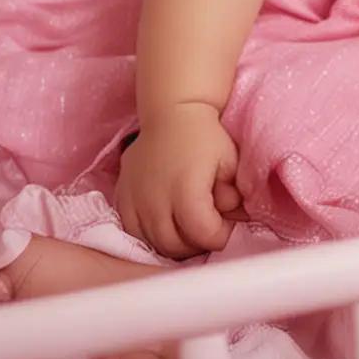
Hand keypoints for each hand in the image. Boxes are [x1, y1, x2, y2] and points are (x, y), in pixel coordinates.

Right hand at [116, 101, 245, 257]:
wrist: (171, 112)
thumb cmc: (205, 135)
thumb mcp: (230, 161)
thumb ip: (234, 195)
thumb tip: (236, 218)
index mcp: (186, 190)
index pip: (203, 234)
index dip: (219, 237)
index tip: (226, 226)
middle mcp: (156, 200)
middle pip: (176, 246)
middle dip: (197, 244)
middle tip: (209, 229)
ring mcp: (135, 200)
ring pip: (153, 243)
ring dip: (174, 244)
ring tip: (189, 229)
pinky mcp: (122, 197)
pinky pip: (132, 232)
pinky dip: (151, 236)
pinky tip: (166, 224)